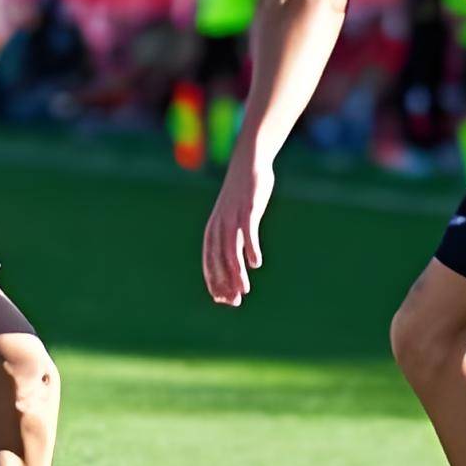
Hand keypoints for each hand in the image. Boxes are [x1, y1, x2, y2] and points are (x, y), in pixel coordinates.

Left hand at [201, 152, 273, 306]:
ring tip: (245, 290)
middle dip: (225, 283)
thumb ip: (234, 240)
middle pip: (218, 260)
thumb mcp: (233, 219)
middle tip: (235, 302)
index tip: (224, 301)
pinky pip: (247, 232)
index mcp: (213, 230)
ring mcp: (233, 216)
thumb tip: (241, 264)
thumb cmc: (242, 196)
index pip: (209, 262)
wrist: (248, 163)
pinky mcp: (248, 208)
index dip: (215, 282)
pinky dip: (250, 248)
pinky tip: (256, 263)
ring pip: (231, 250)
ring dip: (237, 272)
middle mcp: (219, 225)